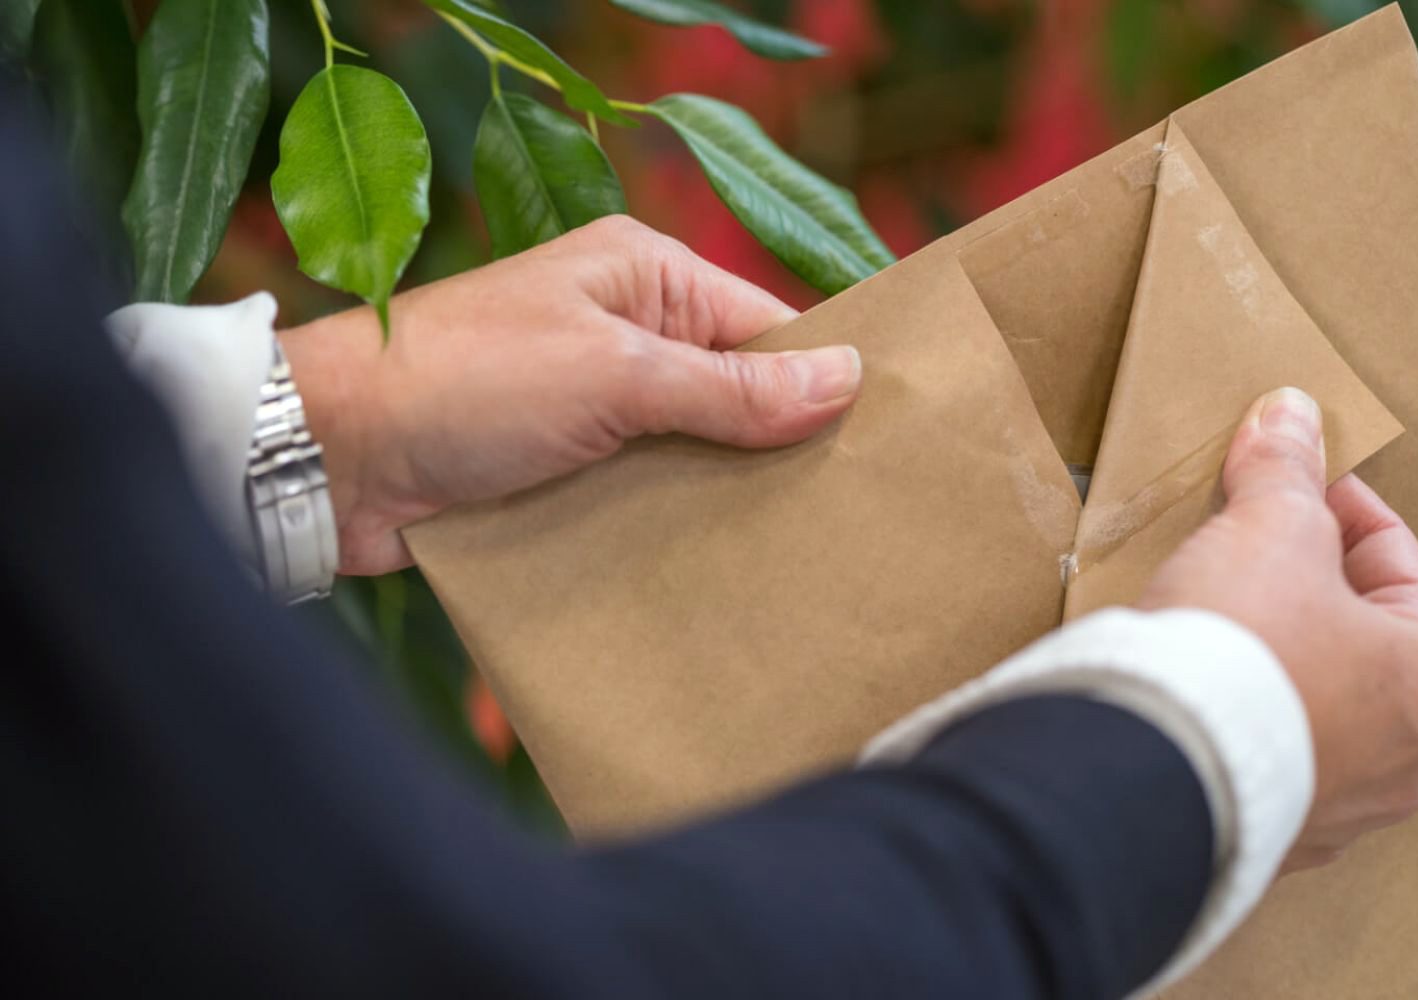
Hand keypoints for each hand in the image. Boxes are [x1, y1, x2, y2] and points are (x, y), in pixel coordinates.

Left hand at [279, 216, 861, 575]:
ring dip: (723, 502)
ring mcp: (592, 410)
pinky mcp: (563, 473)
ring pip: (692, 457)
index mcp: (641, 278)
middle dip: (777, 452)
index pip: (763, 326)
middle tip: (844, 516)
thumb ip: (728, 386)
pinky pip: (642, 500)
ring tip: (798, 557)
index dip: (819, 382)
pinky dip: (671, 532)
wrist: (329, 457)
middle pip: (733, 396)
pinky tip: (718, 574)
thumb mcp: (612, 373)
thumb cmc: (464, 381)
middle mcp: (622, 337)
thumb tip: (846, 377)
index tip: (878, 444)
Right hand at [1137, 388, 1417, 870]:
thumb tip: (1290, 415)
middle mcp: (1406, 759)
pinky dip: (1238, 716)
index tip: (1293, 482)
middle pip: (1359, 639)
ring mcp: (1336, 807)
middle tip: (1248, 543)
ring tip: (1215, 615)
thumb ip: (1285, 471)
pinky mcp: (1266, 833)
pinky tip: (1198, 685)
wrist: (1153, 761)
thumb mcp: (1267, 529)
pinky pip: (1260, 755)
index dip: (1339, 506)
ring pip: (1313, 703)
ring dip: (1276, 657)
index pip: (1396, 564)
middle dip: (1305, 586)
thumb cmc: (1241, 650)